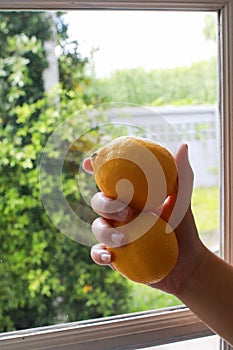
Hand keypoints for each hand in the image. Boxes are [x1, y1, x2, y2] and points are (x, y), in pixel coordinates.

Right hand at [83, 144, 205, 296]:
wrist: (186, 262)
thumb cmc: (184, 228)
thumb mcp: (183, 200)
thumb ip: (181, 174)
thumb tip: (182, 145)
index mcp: (131, 197)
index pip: (109, 180)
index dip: (96, 168)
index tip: (91, 162)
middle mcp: (119, 214)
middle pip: (98, 201)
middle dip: (106, 204)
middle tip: (128, 212)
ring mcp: (115, 234)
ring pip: (97, 226)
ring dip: (106, 231)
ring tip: (125, 239)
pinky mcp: (114, 255)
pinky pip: (97, 253)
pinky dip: (98, 254)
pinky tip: (109, 257)